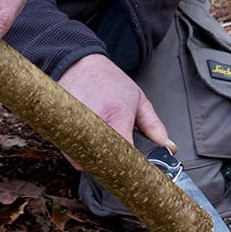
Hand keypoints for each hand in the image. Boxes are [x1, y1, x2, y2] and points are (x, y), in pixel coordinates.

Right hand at [57, 54, 174, 167]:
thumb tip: (169, 146)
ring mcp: (75, 126)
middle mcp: (94, 122)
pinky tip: (88, 142)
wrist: (80, 65)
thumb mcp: (138, 100)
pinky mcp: (62, 129)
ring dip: (94, 160)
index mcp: (116, 115)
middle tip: (118, 160)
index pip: (124, 153)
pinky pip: (71, 153)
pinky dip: (80, 154)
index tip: (134, 166)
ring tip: (101, 146)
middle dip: (112, 166)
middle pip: (103, 161)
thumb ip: (153, 125)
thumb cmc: (109, 82)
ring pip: (85, 160)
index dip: (130, 164)